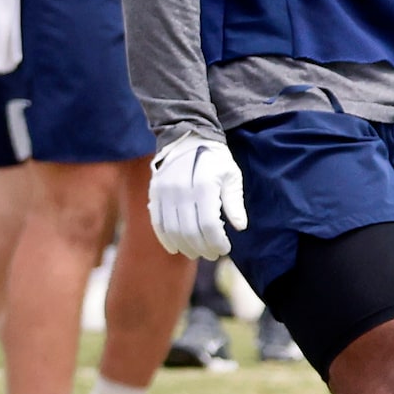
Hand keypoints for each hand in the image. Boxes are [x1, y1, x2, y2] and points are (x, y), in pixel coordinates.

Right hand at [147, 135, 245, 260]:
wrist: (186, 138)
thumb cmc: (215, 159)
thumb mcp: (231, 176)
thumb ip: (234, 202)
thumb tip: (239, 227)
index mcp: (203, 186)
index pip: (208, 225)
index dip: (217, 242)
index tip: (225, 249)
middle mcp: (181, 190)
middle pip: (189, 231)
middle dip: (203, 248)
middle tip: (212, 255)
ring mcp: (164, 192)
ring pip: (172, 229)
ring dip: (185, 246)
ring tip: (196, 253)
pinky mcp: (154, 193)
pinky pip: (157, 222)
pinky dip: (165, 238)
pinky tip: (174, 247)